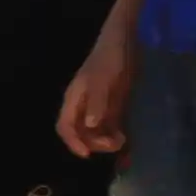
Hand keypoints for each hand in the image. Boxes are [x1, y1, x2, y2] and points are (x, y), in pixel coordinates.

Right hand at [56, 23, 134, 167]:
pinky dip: (116, 135)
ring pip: (96, 131)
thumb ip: (98, 102)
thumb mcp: (105, 80)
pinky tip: (128, 141)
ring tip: (124, 142)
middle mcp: (84, 105)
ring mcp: (99, 105)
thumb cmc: (112, 59)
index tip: (87, 155)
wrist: (125, 41)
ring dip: (106, 141)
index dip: (73, 142)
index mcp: (75, 99)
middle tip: (116, 144)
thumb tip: (90, 125)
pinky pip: (111, 125)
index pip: (66, 126)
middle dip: (95, 142)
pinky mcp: (113, 104)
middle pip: (81, 132)